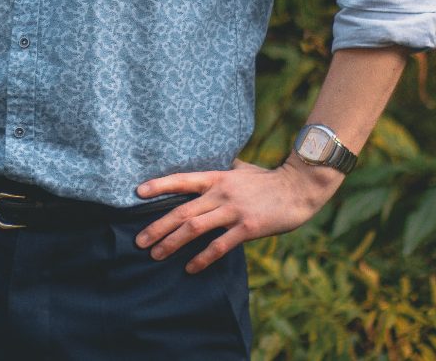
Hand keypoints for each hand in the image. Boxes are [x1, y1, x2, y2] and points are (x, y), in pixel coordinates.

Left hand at [134, 158, 340, 272]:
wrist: (299, 187)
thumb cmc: (269, 178)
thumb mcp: (241, 169)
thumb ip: (223, 171)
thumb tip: (212, 167)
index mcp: (217, 177)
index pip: (181, 180)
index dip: (159, 186)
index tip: (137, 193)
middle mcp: (221, 193)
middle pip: (182, 211)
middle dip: (157, 226)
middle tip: (139, 241)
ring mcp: (233, 211)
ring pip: (194, 228)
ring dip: (172, 242)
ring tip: (155, 254)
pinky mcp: (248, 228)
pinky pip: (220, 246)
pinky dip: (203, 258)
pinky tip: (190, 268)